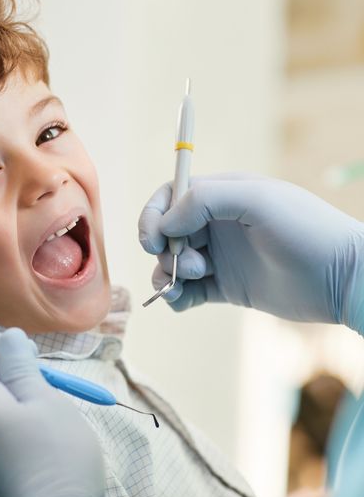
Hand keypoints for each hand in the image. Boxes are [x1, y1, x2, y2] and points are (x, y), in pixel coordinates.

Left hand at [0, 328, 104, 496]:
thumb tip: (6, 336)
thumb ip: (20, 364)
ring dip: (9, 392)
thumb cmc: (54, 457)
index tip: (20, 351)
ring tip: (41, 398)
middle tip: (37, 372)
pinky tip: (34, 427)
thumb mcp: (44, 400)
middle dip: (2, 367)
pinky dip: (7, 417)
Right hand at [138, 173, 363, 328]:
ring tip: (191, 282)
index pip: (171, 196)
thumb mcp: (256, 199)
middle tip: (190, 264)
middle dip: (165, 249)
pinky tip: (181, 301)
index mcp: (222, 195)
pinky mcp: (226, 288)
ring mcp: (220, 256)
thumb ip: (204, 201)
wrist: (342, 278)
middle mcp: (216, 224)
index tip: (153, 240)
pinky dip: (176, 297)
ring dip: (169, 274)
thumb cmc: (305, 229)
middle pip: (167, 232)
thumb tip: (166, 224)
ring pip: (172, 263)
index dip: (154, 215)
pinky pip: (187, 292)